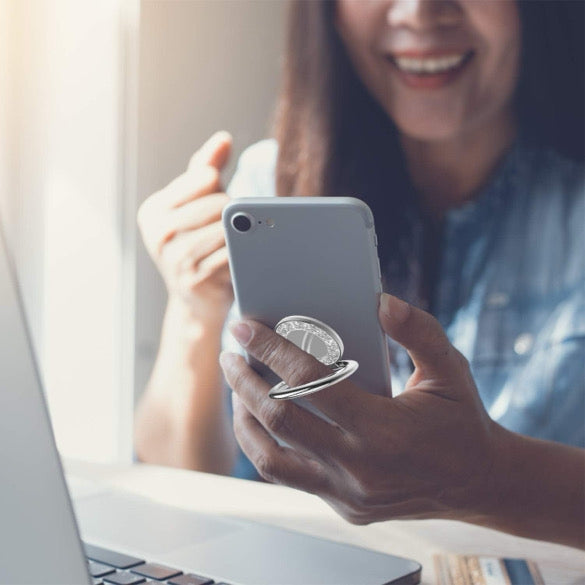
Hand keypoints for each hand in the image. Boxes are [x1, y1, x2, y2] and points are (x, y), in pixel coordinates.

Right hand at [137, 131, 234, 319]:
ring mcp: (173, 257)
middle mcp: (158, 231)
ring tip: (234, 247)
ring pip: (228, 228)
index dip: (221, 189)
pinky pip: (232, 254)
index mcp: (154, 209)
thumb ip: (207, 169)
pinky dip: (242, 255)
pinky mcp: (193, 279)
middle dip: (234, 215)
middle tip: (230, 233)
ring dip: (240, 237)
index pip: (206, 177)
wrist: (196, 302)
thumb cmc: (198, 245)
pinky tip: (237, 261)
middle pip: (220, 202)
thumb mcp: (196, 205)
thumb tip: (223, 138)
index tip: (217, 206)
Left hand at [219, 293, 499, 523]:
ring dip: (244, 415)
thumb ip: (418, 332)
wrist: (479, 481)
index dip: (272, 350)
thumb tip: (381, 302)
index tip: (246, 328)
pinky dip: (261, 445)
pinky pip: (286, 475)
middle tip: (230, 353)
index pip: (312, 383)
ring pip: (270, 455)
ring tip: (236, 384)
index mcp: (385, 430)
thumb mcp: (451, 368)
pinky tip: (256, 419)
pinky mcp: (342, 504)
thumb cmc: (461, 419)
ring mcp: (347, 492)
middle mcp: (360, 467)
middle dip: (245, 380)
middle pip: (280, 418)